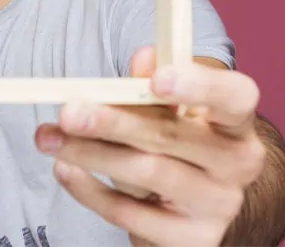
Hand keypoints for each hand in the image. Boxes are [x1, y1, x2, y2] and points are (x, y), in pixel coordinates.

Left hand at [34, 47, 265, 245]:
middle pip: (172, 135)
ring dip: (89, 152)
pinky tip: (65, 168)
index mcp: (237, 123)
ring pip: (145, 172)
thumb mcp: (171, 113)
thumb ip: (154, 83)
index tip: (155, 79)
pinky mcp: (191, 241)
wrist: (193, 210)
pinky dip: (89, 190)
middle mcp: (236, 165)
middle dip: (113, 120)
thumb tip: (143, 57)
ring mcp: (217, 207)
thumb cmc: (178, 146)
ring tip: (48, 138)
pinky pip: (129, 213)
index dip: (199, 85)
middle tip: (67, 111)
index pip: (236, 97)